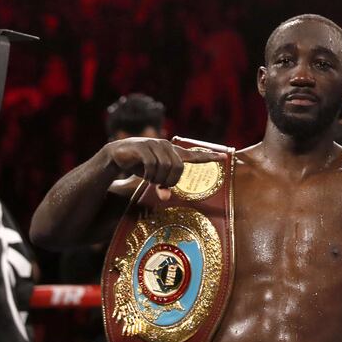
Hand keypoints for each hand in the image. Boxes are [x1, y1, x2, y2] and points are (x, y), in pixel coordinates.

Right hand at [104, 137, 226, 199]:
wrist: (116, 155)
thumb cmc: (139, 166)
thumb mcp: (153, 178)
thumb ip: (163, 186)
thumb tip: (167, 197)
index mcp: (173, 152)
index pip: (194, 155)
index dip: (209, 157)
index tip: (225, 157)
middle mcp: (166, 146)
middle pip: (178, 167)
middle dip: (169, 180)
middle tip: (159, 184)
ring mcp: (155, 144)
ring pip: (165, 167)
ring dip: (156, 178)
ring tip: (148, 178)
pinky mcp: (142, 146)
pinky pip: (152, 164)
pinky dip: (148, 173)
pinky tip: (142, 174)